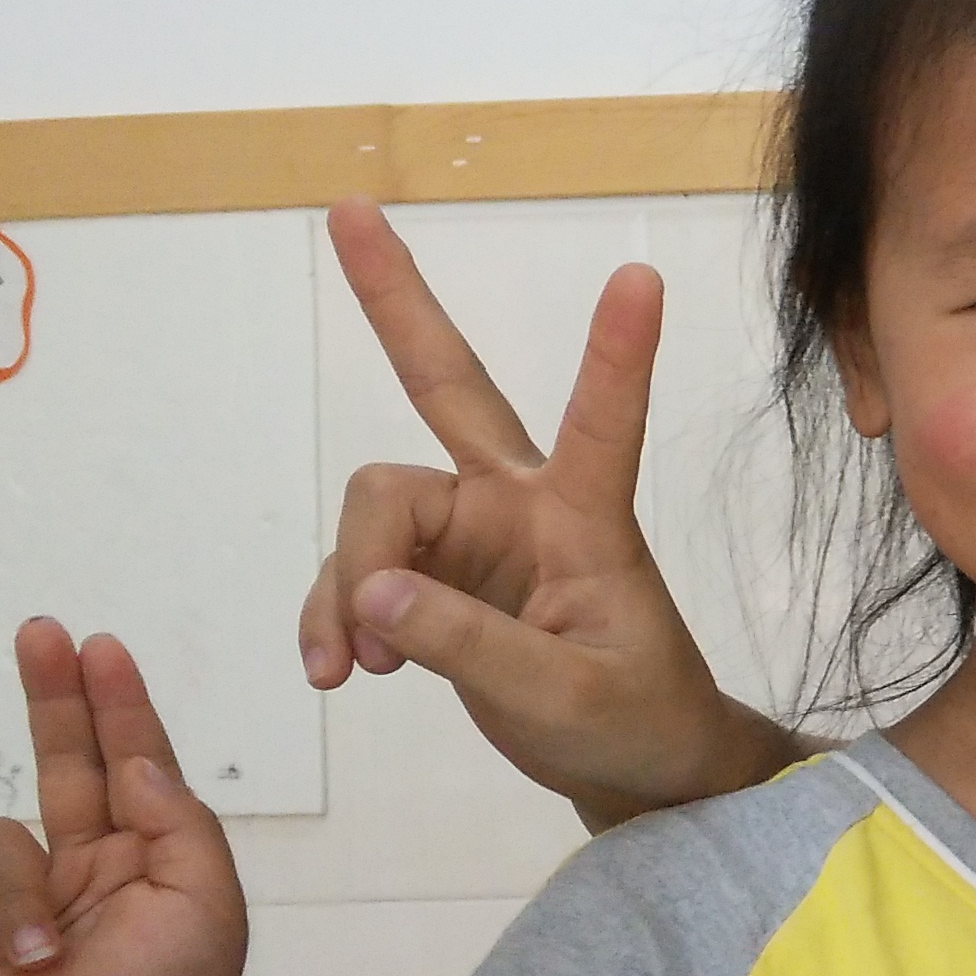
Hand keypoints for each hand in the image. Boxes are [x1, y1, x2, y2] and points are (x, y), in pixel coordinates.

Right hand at [0, 622, 246, 975]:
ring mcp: (12, 896)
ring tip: (46, 955)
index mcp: (145, 856)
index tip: (101, 645)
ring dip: (20, 890)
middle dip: (52, 695)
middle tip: (40, 631)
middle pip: (59, 760)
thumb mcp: (205, 901)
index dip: (116, 704)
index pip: (130, 761)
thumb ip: (174, 818)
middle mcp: (79, 865)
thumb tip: (136, 759)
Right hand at [297, 201, 751, 820]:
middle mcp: (519, 504)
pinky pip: (354, 579)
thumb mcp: (566, 697)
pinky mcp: (431, 578)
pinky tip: (336, 670)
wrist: (636, 766)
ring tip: (353, 671)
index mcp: (585, 518)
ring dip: (346, 588)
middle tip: (348, 210)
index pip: (602, 422)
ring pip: (371, 515)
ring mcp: (468, 535)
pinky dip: (333, 620)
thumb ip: (472, 648)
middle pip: (446, 384)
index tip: (642, 276)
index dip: (616, 354)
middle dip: (395, 303)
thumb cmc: (634, 719)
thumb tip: (374, 596)